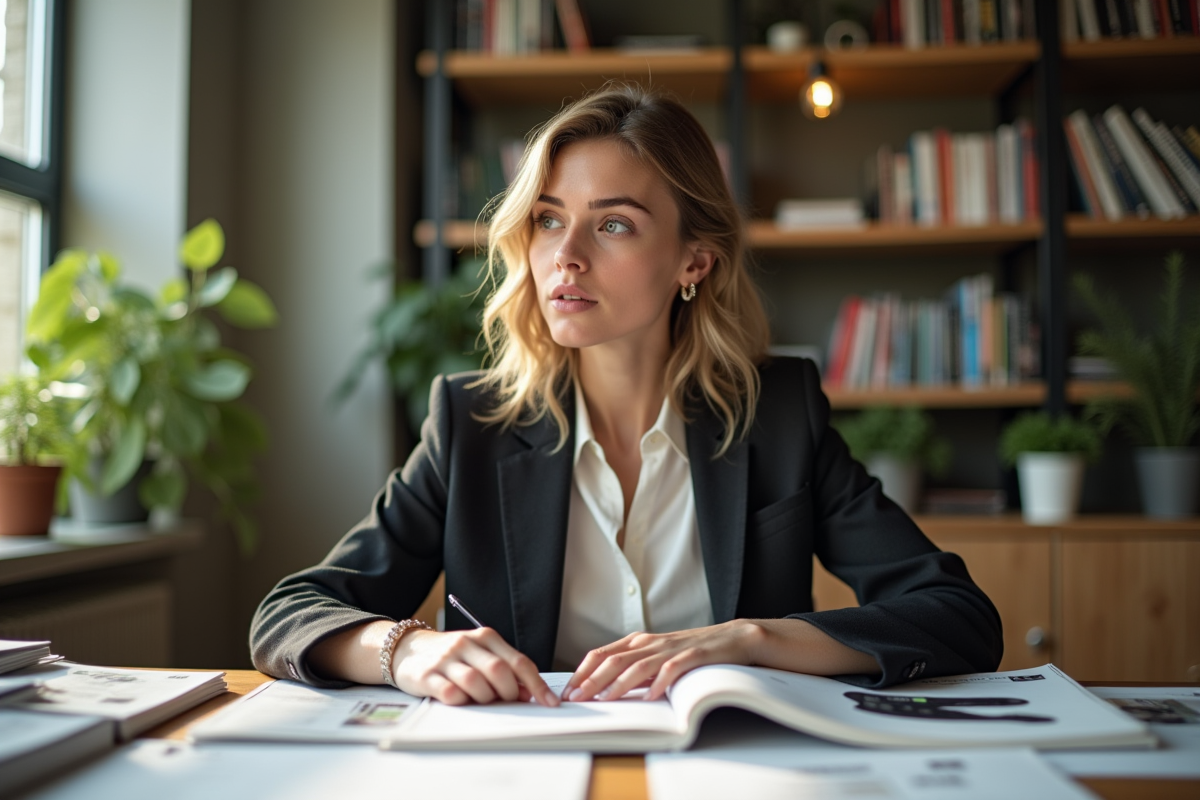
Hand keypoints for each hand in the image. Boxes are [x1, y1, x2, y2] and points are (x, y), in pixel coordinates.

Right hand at [392, 628, 559, 706]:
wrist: (407, 649)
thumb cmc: (451, 655)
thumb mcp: (480, 654)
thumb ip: (504, 669)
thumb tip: (529, 692)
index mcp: (485, 637)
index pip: (518, 661)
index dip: (536, 684)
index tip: (549, 702)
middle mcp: (466, 644)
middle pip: (499, 670)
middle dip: (510, 692)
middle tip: (508, 701)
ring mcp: (446, 659)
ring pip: (476, 682)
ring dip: (485, 698)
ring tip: (481, 700)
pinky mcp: (427, 675)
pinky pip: (451, 693)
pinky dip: (461, 701)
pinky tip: (460, 700)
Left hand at [563, 620, 763, 701]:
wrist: (734, 637)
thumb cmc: (693, 650)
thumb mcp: (659, 656)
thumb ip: (636, 668)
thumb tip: (606, 688)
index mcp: (639, 641)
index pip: (602, 654)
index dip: (583, 672)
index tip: (569, 690)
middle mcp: (651, 642)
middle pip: (614, 660)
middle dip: (592, 680)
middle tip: (577, 698)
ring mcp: (672, 648)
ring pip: (638, 665)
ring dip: (618, 683)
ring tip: (604, 699)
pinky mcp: (693, 656)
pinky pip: (672, 669)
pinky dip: (659, 682)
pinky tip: (650, 697)